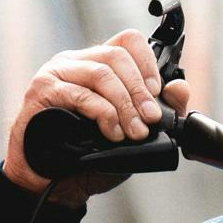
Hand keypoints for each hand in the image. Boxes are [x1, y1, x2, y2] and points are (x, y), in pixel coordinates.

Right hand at [1, 29, 191, 205]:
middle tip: (150, 119)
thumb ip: (161, 109)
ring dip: (125, 105)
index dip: (148, 63)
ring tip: (133, 132)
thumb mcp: (135, 130)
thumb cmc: (93, 154)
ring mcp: (57, 73)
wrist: (57, 181)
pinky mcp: (43, 90)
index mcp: (98, 63)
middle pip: (117, 55)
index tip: (157, 92)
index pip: (128, 40)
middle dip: (139, 90)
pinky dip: (104, 114)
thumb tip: (179, 87)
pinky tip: (112, 133)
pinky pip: (81, 94)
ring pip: (101, 74)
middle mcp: (76, 62)